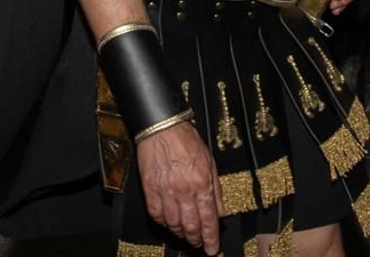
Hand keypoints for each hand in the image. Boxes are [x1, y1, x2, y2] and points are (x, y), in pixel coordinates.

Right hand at [135, 119, 220, 254]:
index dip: (211, 239)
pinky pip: (156, 214)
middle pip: (191, 226)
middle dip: (196, 240)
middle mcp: (184, 190)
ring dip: (180, 233)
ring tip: (184, 235)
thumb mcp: (210, 162)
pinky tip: (168, 222)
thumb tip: (220, 212)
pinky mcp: (149, 188)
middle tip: (198, 245)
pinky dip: (162, 222)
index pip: (209, 220)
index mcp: (202, 183)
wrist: (162, 126)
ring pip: (173, 224)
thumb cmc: (187, 141)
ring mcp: (165, 190)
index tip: (212, 250)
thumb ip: (216, 189)